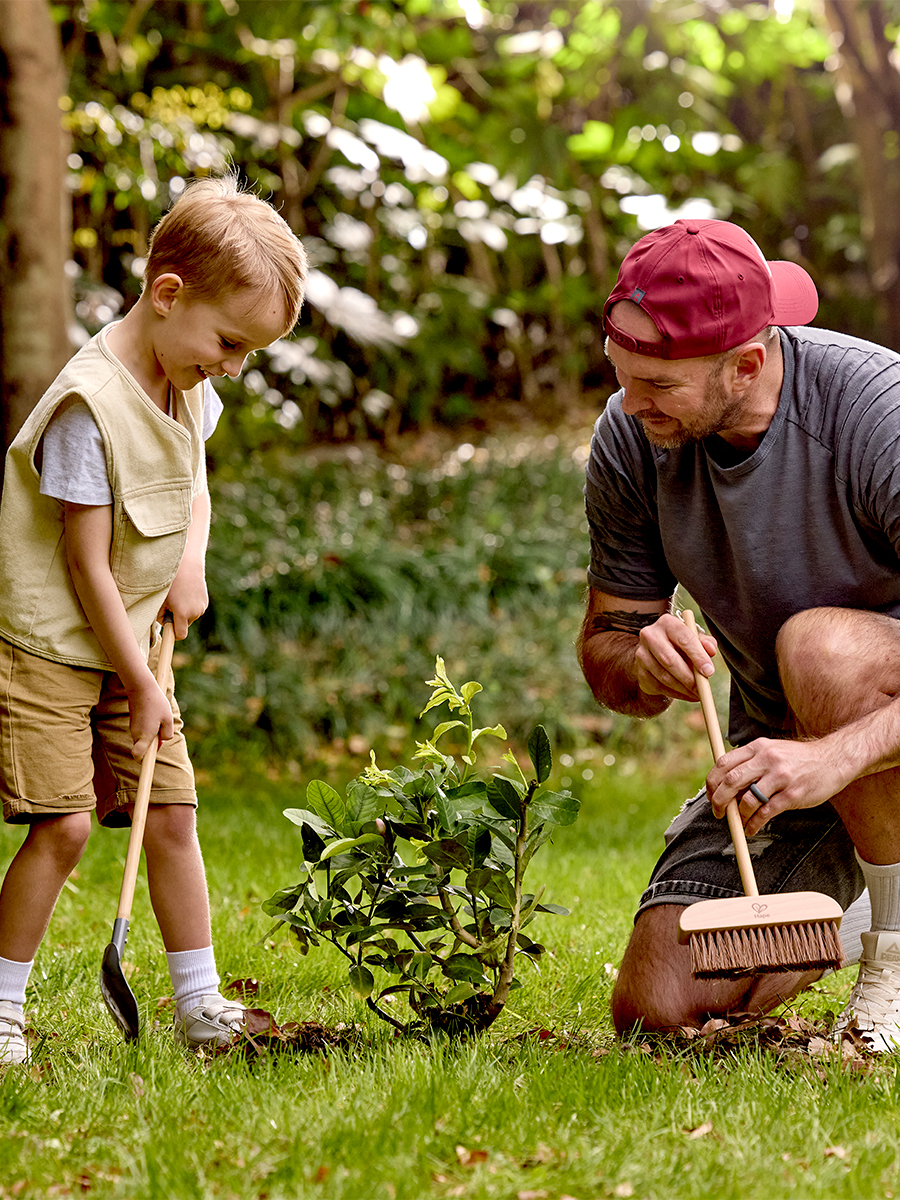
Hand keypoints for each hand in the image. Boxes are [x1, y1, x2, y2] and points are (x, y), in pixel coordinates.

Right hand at [127, 669, 174, 759]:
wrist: (141, 688)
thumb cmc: (156, 703)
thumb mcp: (168, 719)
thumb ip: (167, 733)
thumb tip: (163, 741)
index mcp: (145, 736)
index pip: (138, 756)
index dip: (143, 763)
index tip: (148, 767)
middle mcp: (136, 735)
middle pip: (144, 750)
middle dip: (154, 746)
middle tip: (162, 730)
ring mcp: (133, 730)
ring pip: (144, 741)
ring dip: (153, 737)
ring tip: (159, 721)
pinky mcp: (133, 724)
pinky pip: (142, 734)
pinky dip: (149, 730)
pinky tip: (154, 717)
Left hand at [159, 558, 207, 638]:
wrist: (187, 565)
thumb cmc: (171, 582)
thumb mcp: (161, 599)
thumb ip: (161, 616)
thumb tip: (165, 625)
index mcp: (182, 613)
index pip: (180, 635)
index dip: (173, 635)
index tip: (168, 634)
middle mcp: (194, 613)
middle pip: (184, 625)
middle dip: (177, 620)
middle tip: (170, 605)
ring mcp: (201, 607)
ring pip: (190, 617)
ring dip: (184, 612)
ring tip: (179, 596)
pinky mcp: (205, 602)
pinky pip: (195, 610)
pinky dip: (190, 606)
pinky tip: (186, 593)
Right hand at [635, 612, 717, 702]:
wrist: (657, 654)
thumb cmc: (681, 644)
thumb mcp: (695, 639)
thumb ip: (705, 642)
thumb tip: (710, 650)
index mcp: (667, 623)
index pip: (683, 638)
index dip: (697, 656)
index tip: (709, 671)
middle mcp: (650, 635)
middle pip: (669, 659)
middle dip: (689, 677)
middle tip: (702, 687)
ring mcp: (641, 654)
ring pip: (663, 676)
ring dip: (683, 688)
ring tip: (697, 694)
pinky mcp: (640, 671)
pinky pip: (658, 686)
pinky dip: (675, 693)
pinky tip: (686, 694)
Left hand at [706, 735, 852, 834]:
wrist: (833, 759)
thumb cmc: (798, 759)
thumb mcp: (771, 750)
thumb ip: (750, 763)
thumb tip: (726, 787)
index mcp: (758, 747)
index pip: (724, 763)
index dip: (712, 781)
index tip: (710, 794)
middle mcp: (767, 759)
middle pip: (731, 781)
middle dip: (719, 800)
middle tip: (718, 812)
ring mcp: (781, 777)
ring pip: (748, 799)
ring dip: (738, 815)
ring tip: (738, 822)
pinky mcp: (793, 795)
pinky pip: (766, 813)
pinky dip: (754, 824)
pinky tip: (751, 829)